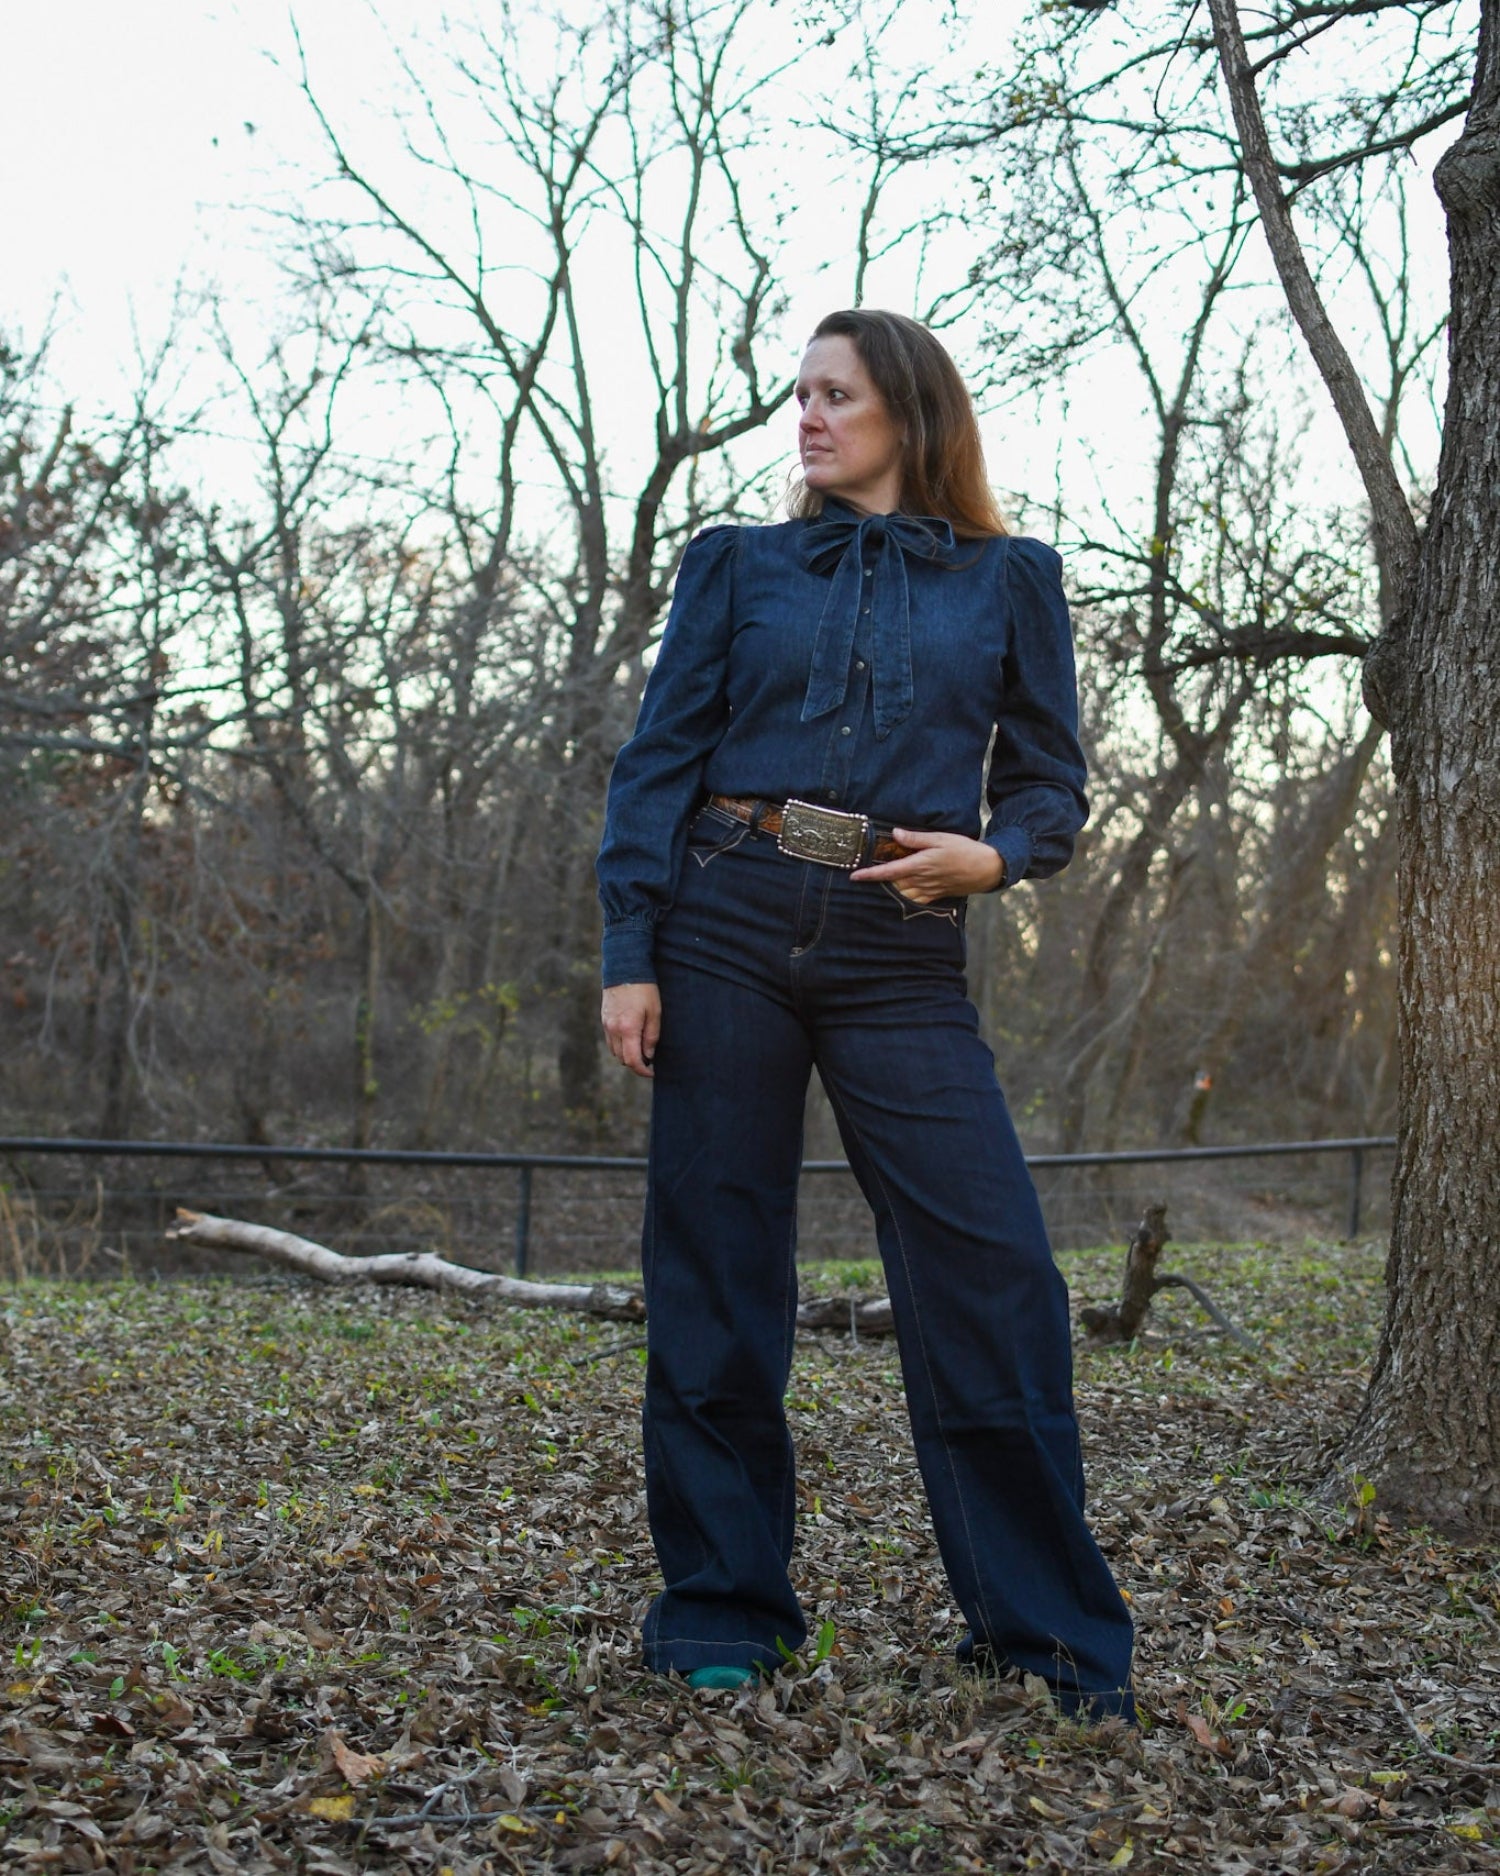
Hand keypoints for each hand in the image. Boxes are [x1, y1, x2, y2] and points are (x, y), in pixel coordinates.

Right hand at [602, 982, 661, 1077]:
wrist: (624, 968)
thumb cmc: (644, 989)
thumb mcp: (655, 1012)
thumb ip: (651, 1036)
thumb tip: (649, 1055)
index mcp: (628, 1029)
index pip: (632, 1060)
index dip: (642, 1071)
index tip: (652, 1072)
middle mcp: (614, 1029)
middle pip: (622, 1059)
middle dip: (635, 1063)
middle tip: (650, 1058)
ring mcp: (606, 1024)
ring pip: (615, 1051)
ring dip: (627, 1054)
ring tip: (641, 1046)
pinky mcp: (604, 1019)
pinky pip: (610, 1040)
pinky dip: (620, 1044)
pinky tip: (631, 1037)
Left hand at [851, 829, 1004, 902]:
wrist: (986, 869)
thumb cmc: (964, 850)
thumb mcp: (940, 839)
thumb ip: (916, 838)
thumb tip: (896, 834)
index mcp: (920, 864)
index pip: (889, 871)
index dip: (869, 875)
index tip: (854, 876)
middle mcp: (921, 880)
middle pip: (892, 885)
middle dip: (876, 883)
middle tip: (861, 879)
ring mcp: (928, 890)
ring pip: (901, 895)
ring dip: (888, 892)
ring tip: (877, 886)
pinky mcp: (936, 895)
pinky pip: (915, 901)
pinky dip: (903, 899)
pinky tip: (898, 895)